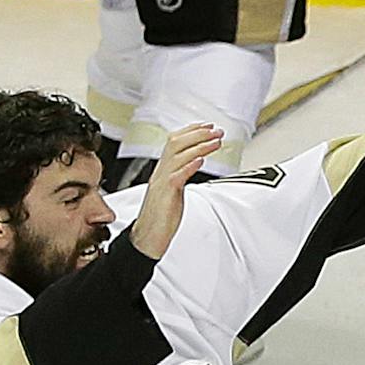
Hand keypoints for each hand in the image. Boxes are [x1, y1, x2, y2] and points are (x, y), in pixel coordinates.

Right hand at [126, 123, 223, 260]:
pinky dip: (189, 166)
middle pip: (176, 143)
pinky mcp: (166, 194)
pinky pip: (176, 176)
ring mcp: (162, 182)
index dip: (191, 131)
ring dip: (199, 146)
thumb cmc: (161, 218)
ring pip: (177, 155)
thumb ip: (181, 176)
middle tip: (217, 131)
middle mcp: (161, 172)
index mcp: (163, 170)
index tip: (207, 126)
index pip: (174, 142)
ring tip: (215, 142)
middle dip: (198, 134)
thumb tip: (194, 164)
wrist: (147, 238)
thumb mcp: (173, 191)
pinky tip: (200, 160)